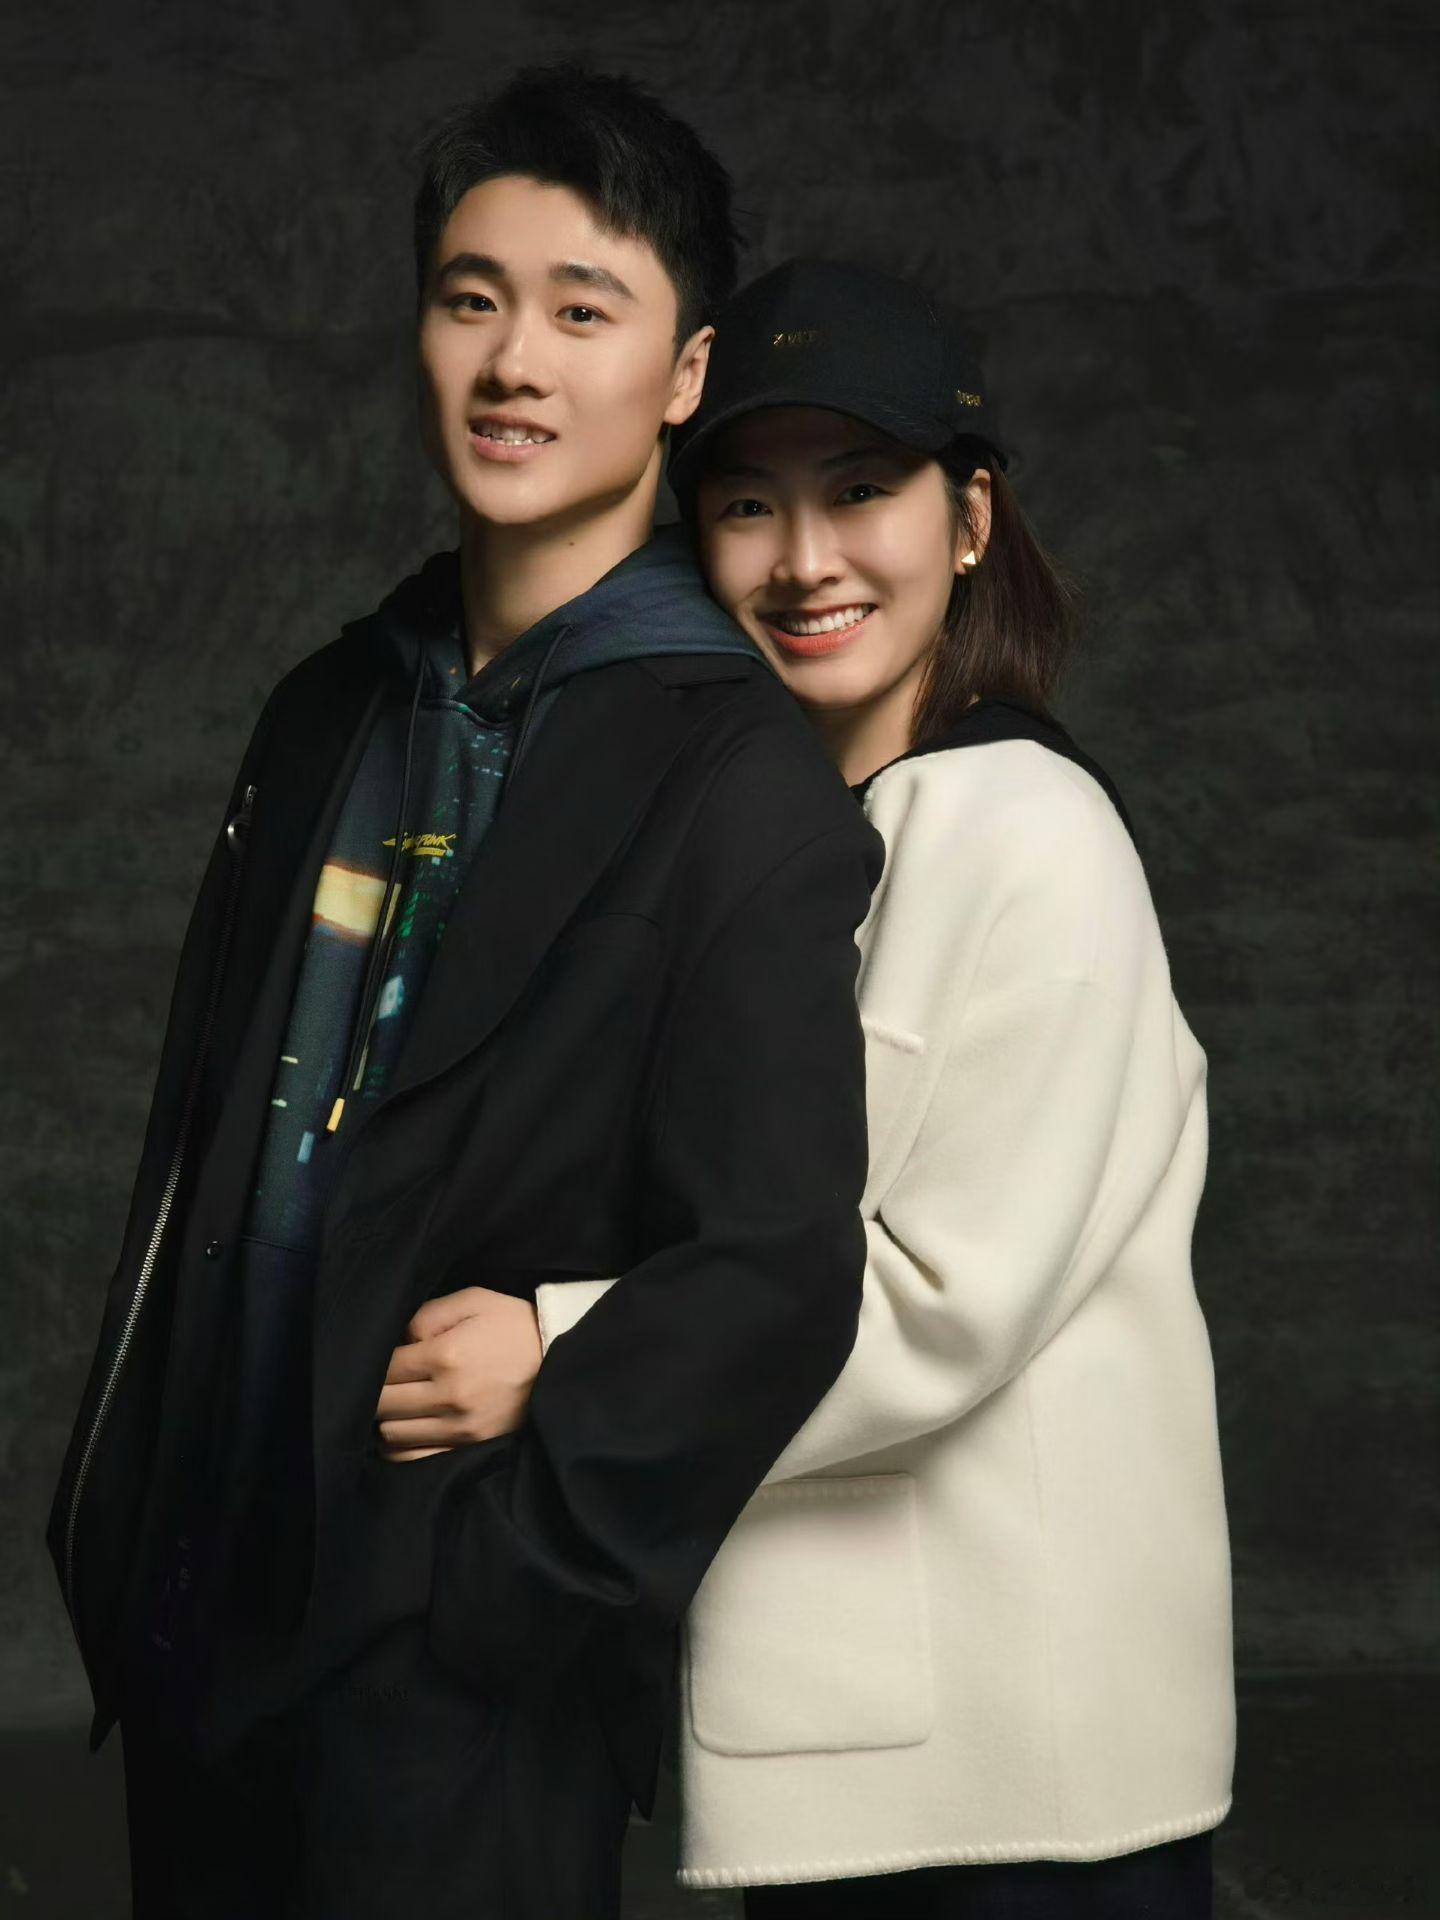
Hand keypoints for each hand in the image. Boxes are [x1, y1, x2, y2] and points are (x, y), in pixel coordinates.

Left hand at [375, 1286, 541, 1461]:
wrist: (561, 1358)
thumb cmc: (513, 1324)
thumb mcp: (473, 1301)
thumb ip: (427, 1315)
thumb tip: (399, 1341)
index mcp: (446, 1356)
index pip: (385, 1370)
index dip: (379, 1363)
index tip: (389, 1358)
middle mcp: (450, 1396)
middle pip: (383, 1404)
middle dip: (379, 1391)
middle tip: (389, 1382)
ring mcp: (461, 1427)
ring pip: (393, 1434)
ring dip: (389, 1419)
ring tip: (401, 1404)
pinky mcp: (471, 1446)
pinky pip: (415, 1458)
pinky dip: (402, 1447)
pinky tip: (409, 1429)